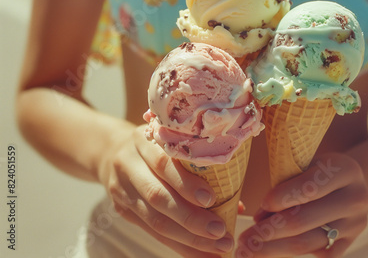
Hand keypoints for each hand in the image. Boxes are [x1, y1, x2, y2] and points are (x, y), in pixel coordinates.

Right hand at [97, 125, 233, 256]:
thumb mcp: (170, 142)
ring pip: (155, 220)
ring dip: (189, 239)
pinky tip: (201, 254)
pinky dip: (179, 246)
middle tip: (220, 232)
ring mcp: (122, 190)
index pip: (163, 164)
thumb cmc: (156, 146)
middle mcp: (129, 165)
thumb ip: (199, 164)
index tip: (211, 198)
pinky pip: (152, 233)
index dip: (186, 183)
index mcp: (144, 141)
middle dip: (191, 218)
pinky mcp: (122, 211)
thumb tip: (238, 203)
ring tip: (217, 248)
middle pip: (158, 197)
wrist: (109, 151)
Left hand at [236, 152, 367, 257]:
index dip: (283, 197)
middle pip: (305, 220)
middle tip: (244, 239)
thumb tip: (259, 217)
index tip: (261, 205)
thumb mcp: (306, 165)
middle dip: (269, 231)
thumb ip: (285, 185)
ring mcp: (355, 224)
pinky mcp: (350, 242)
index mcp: (345, 170)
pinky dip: (288, 253)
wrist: (353, 184)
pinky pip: (315, 253)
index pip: (311, 187)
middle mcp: (356, 198)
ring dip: (273, 248)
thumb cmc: (319, 170)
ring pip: (307, 242)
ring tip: (248, 250)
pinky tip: (268, 250)